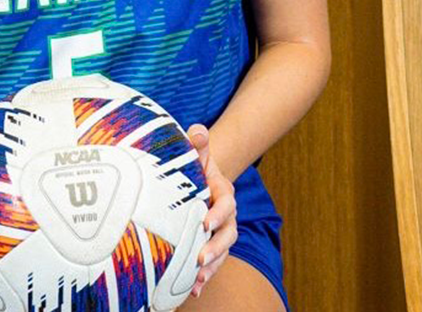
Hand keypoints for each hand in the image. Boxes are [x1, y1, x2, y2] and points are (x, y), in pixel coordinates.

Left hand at [186, 124, 237, 301]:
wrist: (197, 176)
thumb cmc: (194, 164)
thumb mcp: (196, 152)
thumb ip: (197, 141)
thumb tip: (198, 130)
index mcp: (223, 190)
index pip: (226, 203)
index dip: (218, 213)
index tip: (205, 223)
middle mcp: (226, 213)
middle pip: (228, 233)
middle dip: (216, 247)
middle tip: (201, 258)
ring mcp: (220, 230)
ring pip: (223, 250)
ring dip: (212, 266)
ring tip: (197, 278)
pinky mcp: (212, 243)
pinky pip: (213, 262)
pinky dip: (205, 276)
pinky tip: (193, 290)